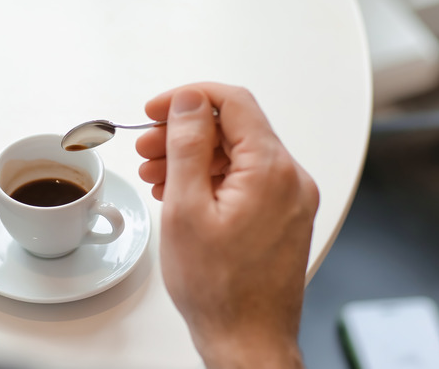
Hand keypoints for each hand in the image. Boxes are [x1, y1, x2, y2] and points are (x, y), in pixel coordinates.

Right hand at [136, 84, 317, 367]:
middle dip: (184, 132)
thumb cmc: (219, 288)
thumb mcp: (187, 209)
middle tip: (148, 148)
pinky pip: (246, 181)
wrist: (246, 339)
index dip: (188, 99)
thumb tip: (189, 103)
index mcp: (271, 170)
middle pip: (234, 129)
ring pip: (237, 156)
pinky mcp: (283, 216)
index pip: (233, 103)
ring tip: (156, 174)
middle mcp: (290, 179)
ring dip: (194, 157)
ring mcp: (290, 199)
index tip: (157, 110)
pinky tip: (181, 192)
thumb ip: (188, 146)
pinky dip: (211, 179)